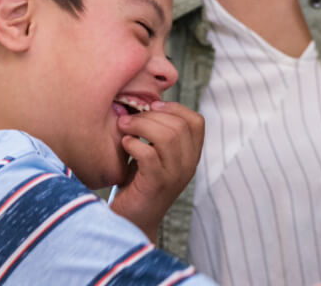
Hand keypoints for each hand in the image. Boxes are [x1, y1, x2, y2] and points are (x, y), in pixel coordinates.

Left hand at [108, 101, 204, 238]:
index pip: (197, 122)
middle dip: (150, 116)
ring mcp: (174, 176)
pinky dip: (133, 144)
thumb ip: (158, 132)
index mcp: (191, 156)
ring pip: (168, 136)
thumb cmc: (138, 183)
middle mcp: (188, 166)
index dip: (175, 108)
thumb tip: (146, 99)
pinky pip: (149, 154)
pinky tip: (124, 145)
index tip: (152, 107)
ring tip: (124, 128)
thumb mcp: (155, 155)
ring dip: (141, 126)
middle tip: (128, 118)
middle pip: (179, 126)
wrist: (130, 221)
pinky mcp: (156, 185)